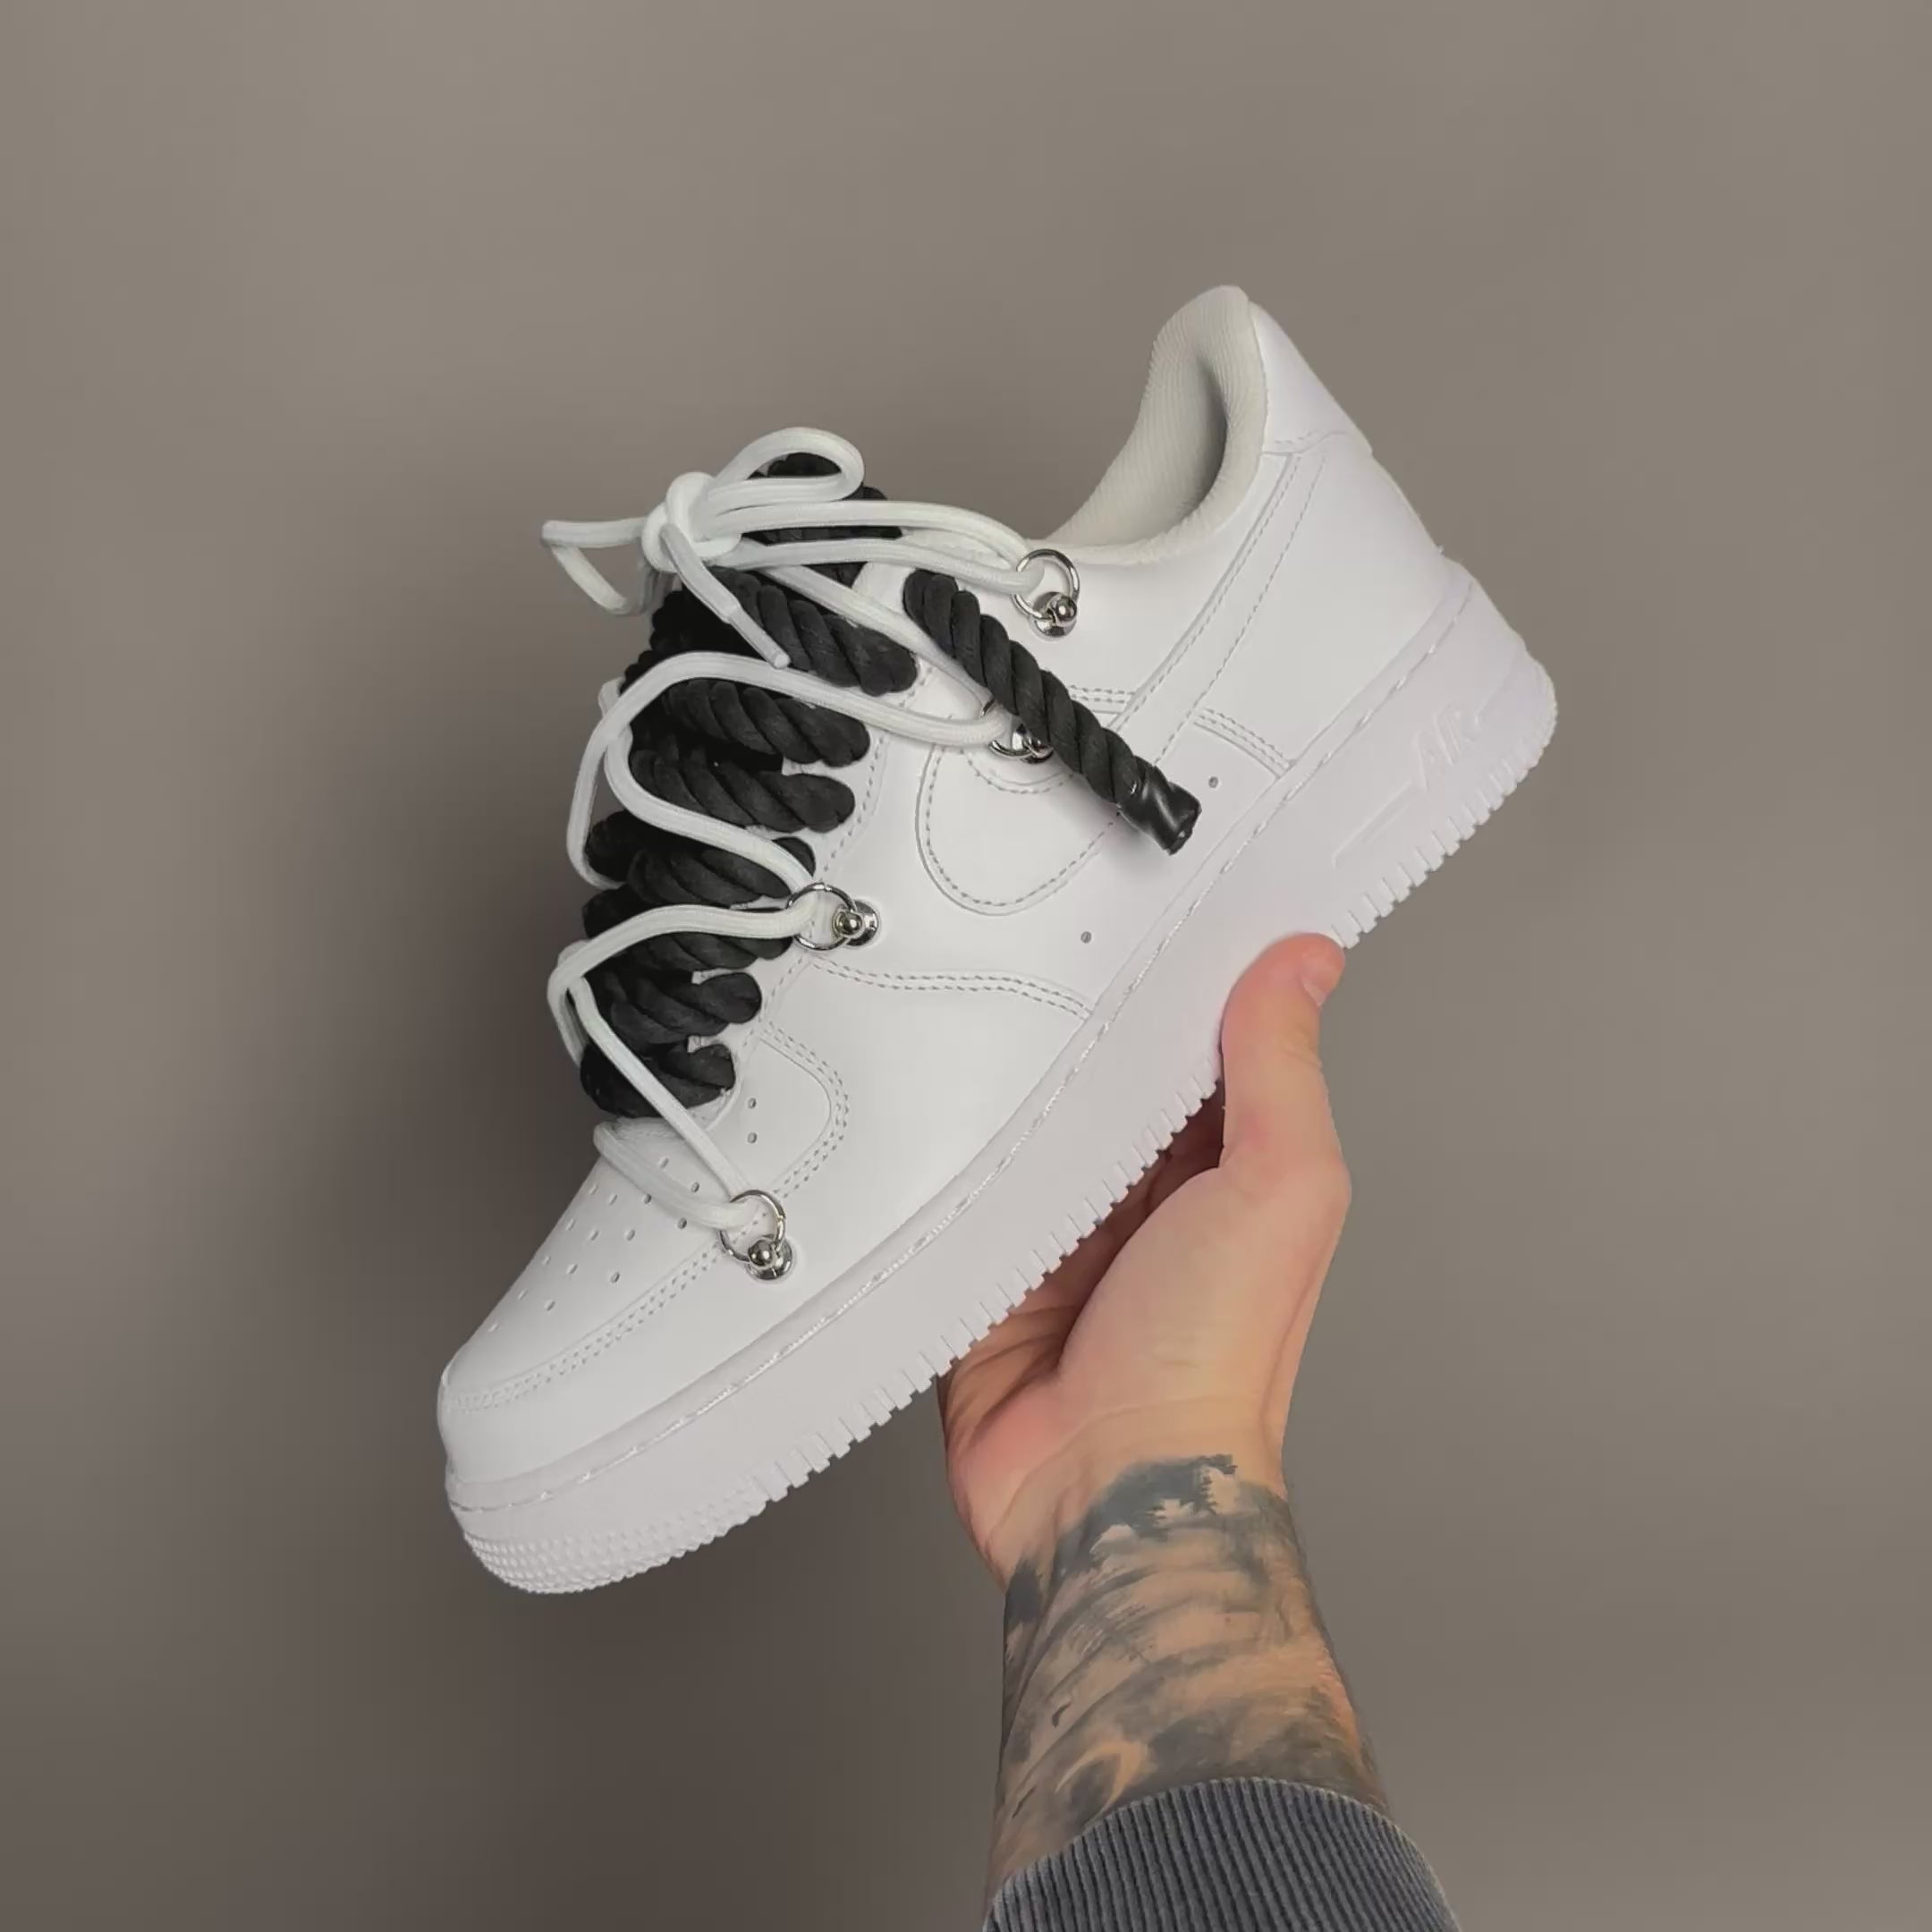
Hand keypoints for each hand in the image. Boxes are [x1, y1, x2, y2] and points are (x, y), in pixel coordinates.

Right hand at [940, 934, 1349, 1581]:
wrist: (1105, 1487)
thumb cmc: (1212, 1362)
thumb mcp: (1278, 1187)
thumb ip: (1279, 1071)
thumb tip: (1307, 962)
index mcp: (1229, 1170)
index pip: (1200, 1045)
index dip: (1181, 979)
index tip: (1151, 906)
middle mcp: (1149, 1198)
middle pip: (1106, 1078)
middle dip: (1077, 1023)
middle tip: (1040, 936)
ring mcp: (1067, 1232)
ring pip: (1029, 1121)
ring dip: (1009, 1081)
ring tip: (975, 1003)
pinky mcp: (993, 1265)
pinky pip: (963, 1182)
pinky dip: (950, 1147)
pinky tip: (932, 1098)